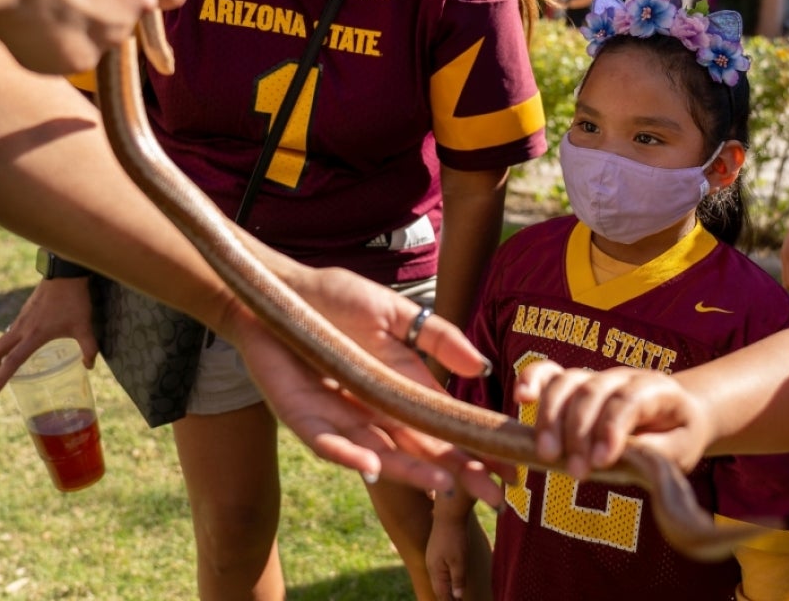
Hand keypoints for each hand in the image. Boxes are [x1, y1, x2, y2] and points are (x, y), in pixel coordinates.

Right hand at [0, 277, 97, 395]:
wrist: (64, 274)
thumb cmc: (74, 300)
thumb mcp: (84, 326)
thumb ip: (89, 348)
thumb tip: (90, 365)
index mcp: (34, 336)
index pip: (12, 362)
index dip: (1, 379)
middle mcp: (22, 328)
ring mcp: (21, 318)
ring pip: (2, 339)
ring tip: (6, 363)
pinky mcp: (25, 311)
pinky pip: (11, 330)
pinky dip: (9, 340)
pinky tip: (22, 343)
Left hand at [221, 261, 502, 506]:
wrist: (277, 290)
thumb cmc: (334, 298)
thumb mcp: (395, 313)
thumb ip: (437, 337)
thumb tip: (481, 367)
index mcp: (400, 387)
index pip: (443, 427)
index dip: (474, 449)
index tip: (510, 470)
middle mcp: (374, 410)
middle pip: (421, 450)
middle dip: (457, 473)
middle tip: (495, 497)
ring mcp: (338, 417)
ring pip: (381, 453)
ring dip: (412, 472)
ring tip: (446, 487)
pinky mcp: (302, 416)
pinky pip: (328, 442)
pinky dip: (350, 454)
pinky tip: (375, 465)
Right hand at [426, 508, 470, 600]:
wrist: (449, 514)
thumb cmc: (454, 537)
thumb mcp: (460, 561)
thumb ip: (458, 579)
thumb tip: (457, 597)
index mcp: (435, 570)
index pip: (441, 594)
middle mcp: (431, 565)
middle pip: (438, 588)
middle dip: (446, 598)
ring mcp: (432, 557)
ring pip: (438, 579)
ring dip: (446, 589)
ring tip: (454, 597)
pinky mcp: (436, 550)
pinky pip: (439, 570)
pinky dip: (445, 578)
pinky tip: (450, 578)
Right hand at [516, 362, 710, 480]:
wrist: (677, 415)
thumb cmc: (677, 435)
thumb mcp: (681, 451)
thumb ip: (657, 454)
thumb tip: (627, 459)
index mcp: (655, 389)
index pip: (628, 400)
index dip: (611, 428)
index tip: (601, 461)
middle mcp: (622, 377)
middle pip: (592, 392)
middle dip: (578, 432)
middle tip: (575, 471)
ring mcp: (596, 378)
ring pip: (566, 384)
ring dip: (551, 419)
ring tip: (547, 455)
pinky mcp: (575, 386)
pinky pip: (548, 374)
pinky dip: (532, 379)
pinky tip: (521, 398)